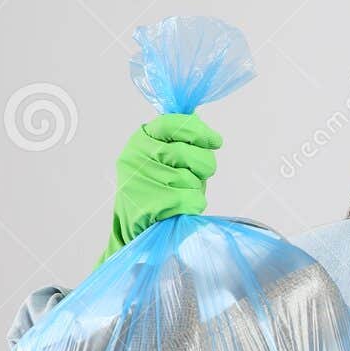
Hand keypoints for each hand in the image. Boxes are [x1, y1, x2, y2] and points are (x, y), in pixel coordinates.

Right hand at [99, 113, 221, 264]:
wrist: (134, 228)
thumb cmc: (155, 189)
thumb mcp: (162, 158)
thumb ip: (179, 140)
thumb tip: (200, 122)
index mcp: (140, 140)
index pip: (172, 124)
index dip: (199, 131)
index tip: (215, 141)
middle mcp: (136, 157)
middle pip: (187, 152)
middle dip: (203, 164)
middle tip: (202, 174)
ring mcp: (141, 181)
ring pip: (190, 178)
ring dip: (196, 188)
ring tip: (184, 192)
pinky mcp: (150, 205)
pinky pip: (190, 199)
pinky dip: (194, 204)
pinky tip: (183, 206)